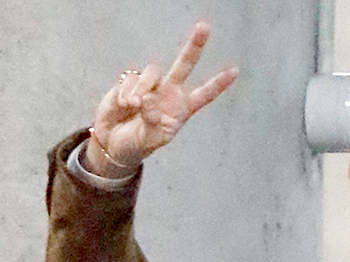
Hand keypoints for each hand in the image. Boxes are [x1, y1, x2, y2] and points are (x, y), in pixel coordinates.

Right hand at [86, 21, 236, 175]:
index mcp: (181, 109)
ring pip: (152, 72)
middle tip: (204, 27)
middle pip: (183, 64)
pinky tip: (124, 105)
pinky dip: (126, 93)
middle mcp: (169, 92)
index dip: (217, 84)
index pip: (203, 95)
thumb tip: (148, 98)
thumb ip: (152, 121)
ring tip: (133, 106)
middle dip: (194, 46)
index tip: (234, 71)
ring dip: (141, 89)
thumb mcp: (149, 141)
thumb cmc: (138, 145)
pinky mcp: (131, 80)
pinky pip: (131, 79)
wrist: (115, 142)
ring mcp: (151, 85)